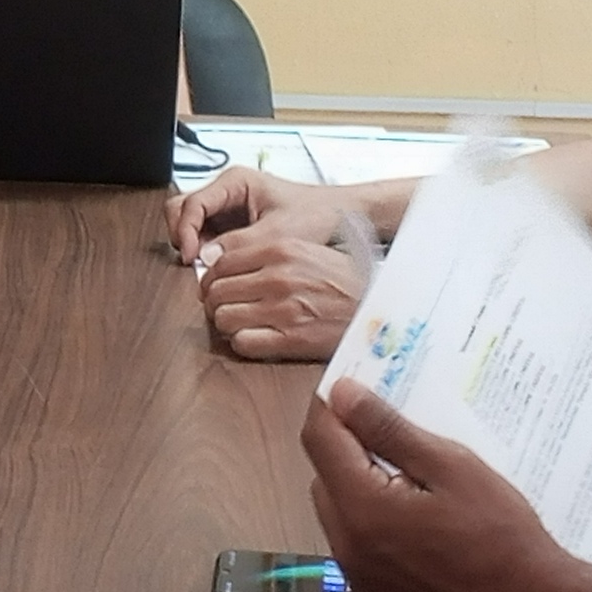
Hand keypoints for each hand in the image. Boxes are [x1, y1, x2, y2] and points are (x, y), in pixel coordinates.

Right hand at [166, 166, 336, 265]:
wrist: (340, 218)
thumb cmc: (317, 214)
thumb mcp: (279, 232)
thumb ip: (242, 243)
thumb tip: (208, 257)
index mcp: (236, 181)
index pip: (193, 202)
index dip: (187, 230)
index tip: (192, 255)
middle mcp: (227, 192)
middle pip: (181, 209)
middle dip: (182, 235)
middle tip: (193, 261)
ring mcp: (227, 209)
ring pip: (189, 224)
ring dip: (192, 245)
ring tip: (206, 267)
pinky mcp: (232, 227)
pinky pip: (205, 238)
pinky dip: (204, 253)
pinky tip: (218, 268)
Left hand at [191, 228, 366, 358]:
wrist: (379, 308)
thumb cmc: (344, 281)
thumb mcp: (307, 250)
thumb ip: (265, 252)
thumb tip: (219, 260)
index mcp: (280, 248)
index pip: (221, 261)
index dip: (212, 277)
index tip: (217, 285)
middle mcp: (277, 276)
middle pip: (216, 291)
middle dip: (216, 301)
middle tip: (227, 306)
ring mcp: (282, 309)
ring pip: (223, 317)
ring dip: (228, 323)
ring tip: (242, 322)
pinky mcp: (289, 339)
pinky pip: (242, 342)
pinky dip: (243, 342)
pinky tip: (256, 337)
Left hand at [301, 381, 591, 591]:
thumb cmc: (500, 535)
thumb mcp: (450, 467)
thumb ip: (389, 430)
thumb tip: (343, 395)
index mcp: (361, 509)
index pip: (320, 439)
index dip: (331, 404)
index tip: (352, 381)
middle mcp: (347, 545)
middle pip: (323, 474)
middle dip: (345, 442)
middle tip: (389, 419)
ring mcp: (358, 574)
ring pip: (336, 507)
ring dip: (356, 479)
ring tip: (407, 464)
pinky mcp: (375, 591)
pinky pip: (355, 538)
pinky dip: (370, 514)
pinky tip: (412, 506)